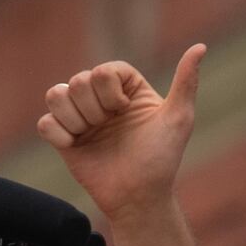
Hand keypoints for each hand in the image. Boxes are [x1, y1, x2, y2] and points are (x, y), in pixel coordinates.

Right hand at [38, 45, 205, 222]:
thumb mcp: (178, 119)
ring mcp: (80, 116)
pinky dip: (58, 135)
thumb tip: (200, 47)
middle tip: (109, 129)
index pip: (103, 70)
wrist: (138, 199)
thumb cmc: (162, 160)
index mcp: (126, 85)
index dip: (111, 93)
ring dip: (75, 120)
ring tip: (91, 136)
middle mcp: (101, 97)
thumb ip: (186, 82)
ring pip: (56, 95)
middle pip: (78, 81)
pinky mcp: (63, 138)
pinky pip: (45, 122)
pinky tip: (74, 146)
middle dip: (94, 110)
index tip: (125, 112)